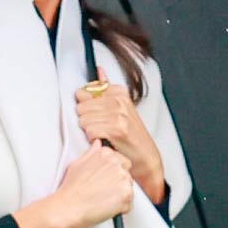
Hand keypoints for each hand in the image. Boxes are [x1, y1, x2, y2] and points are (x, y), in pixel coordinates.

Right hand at [14, 143, 132, 227]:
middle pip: (127, 175)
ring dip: (120, 196)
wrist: (69, 207)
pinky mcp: (127, 194)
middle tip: (103, 193)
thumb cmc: (71, 189)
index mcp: (106, 154)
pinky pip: (129, 204)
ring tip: (102, 201)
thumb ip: (92, 153)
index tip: (105, 181)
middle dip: (118, 184)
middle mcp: (116, 163)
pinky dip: (120, 209)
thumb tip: (98, 144)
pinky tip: (106, 208)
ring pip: (129, 189)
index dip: (113, 174)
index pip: (121, 161)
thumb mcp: (77, 164)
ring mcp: (123, 178)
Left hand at [75, 83, 164, 202]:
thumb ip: (107, 88)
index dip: (86, 107)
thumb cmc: (131, 135)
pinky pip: (90, 131)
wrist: (146, 157)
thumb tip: (99, 70)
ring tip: (102, 135)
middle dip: (86, 119)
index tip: (97, 115)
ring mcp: (119, 114)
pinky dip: (93, 139)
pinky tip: (103, 141)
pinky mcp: (117, 128)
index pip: (85, 91)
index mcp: (119, 92)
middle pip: (81, 105)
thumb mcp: (121, 107)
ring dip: (89, 131)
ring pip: (84, 119)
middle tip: (99, 127)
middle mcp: (119, 100)